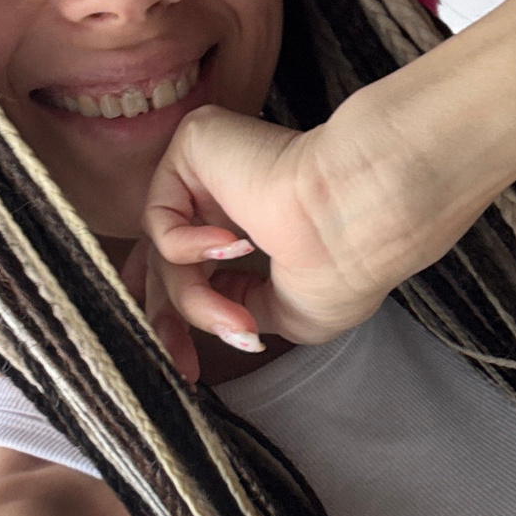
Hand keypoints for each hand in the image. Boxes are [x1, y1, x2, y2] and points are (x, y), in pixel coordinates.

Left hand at [130, 100, 421, 380]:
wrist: (355, 218)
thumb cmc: (344, 264)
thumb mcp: (289, 313)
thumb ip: (241, 308)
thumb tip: (216, 315)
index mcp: (253, 227)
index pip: (193, 272)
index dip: (179, 321)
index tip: (189, 368)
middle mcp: (227, 197)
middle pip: (165, 265)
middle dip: (170, 320)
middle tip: (183, 362)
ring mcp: (208, 172)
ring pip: (165, 253)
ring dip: (197, 300)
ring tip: (239, 324)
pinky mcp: (194, 147)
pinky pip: (161, 216)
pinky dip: (187, 247)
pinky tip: (237, 244)